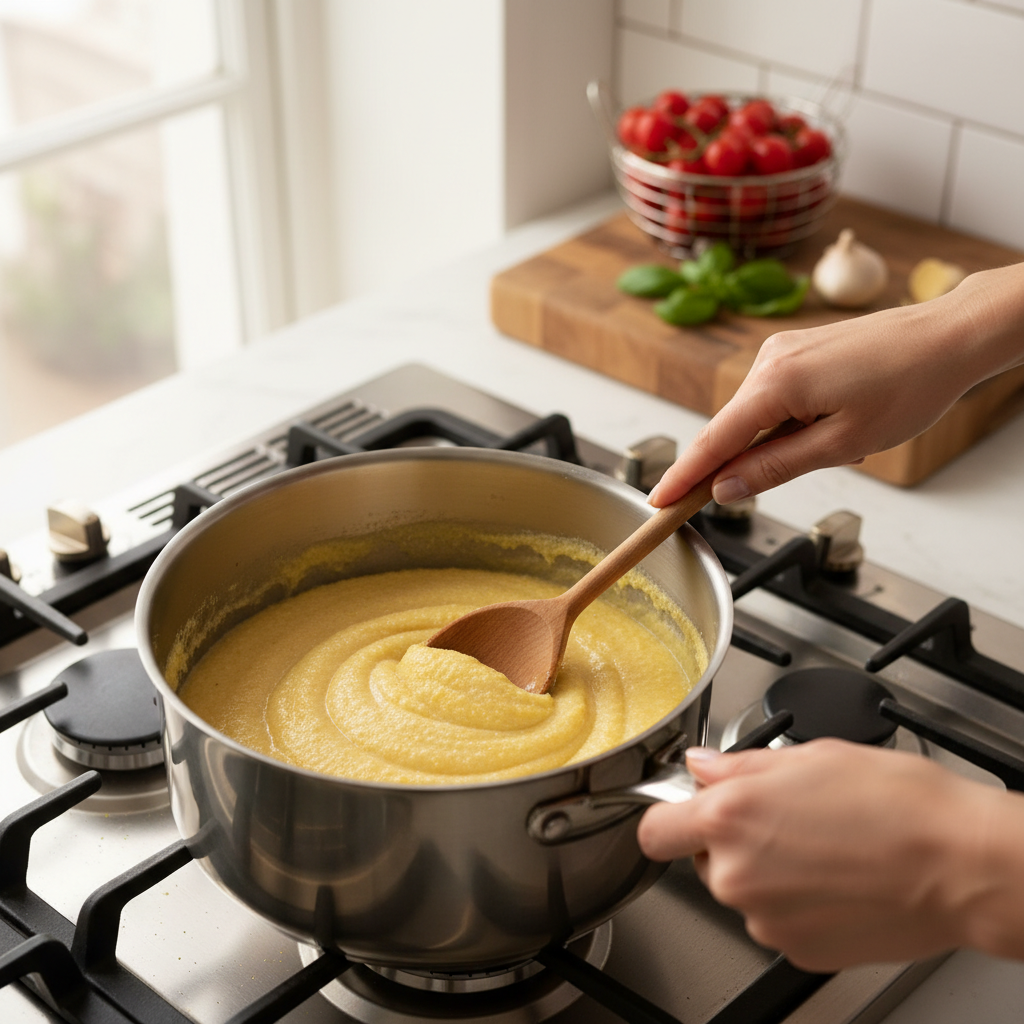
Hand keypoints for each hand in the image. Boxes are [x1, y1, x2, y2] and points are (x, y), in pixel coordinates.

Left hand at [636, 740, 1023, 970]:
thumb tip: (703, 766)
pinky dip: (795, 902)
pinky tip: (835, 879)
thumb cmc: (896, 804)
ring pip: (743, 889)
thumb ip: (738, 764)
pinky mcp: (796, 950)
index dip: (670, 816)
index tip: (685, 811)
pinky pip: (775, 919)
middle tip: (784, 817)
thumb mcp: (808, 756)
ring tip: (821, 847)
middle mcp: (737, 875)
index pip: (655, 830)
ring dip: (766, 870)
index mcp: (729, 818)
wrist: (959, 865)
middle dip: (733, 838)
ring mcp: (765, 919)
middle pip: (705, 858)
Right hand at [648, 264, 1023, 506]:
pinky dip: (790, 421)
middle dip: (744, 464)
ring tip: (843, 443)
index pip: (712, 442)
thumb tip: (726, 489)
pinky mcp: (794, 348)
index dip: (683, 477)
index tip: (657, 502)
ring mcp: (780, 350)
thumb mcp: (841, 444)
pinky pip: (774, 396)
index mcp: (775, 383)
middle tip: (776, 485)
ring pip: (756, 415)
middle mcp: (767, 360)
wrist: (949, 336)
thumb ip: (775, 468)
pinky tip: (835, 423)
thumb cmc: (908, 387)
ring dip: (780, 442)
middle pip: (731, 429)